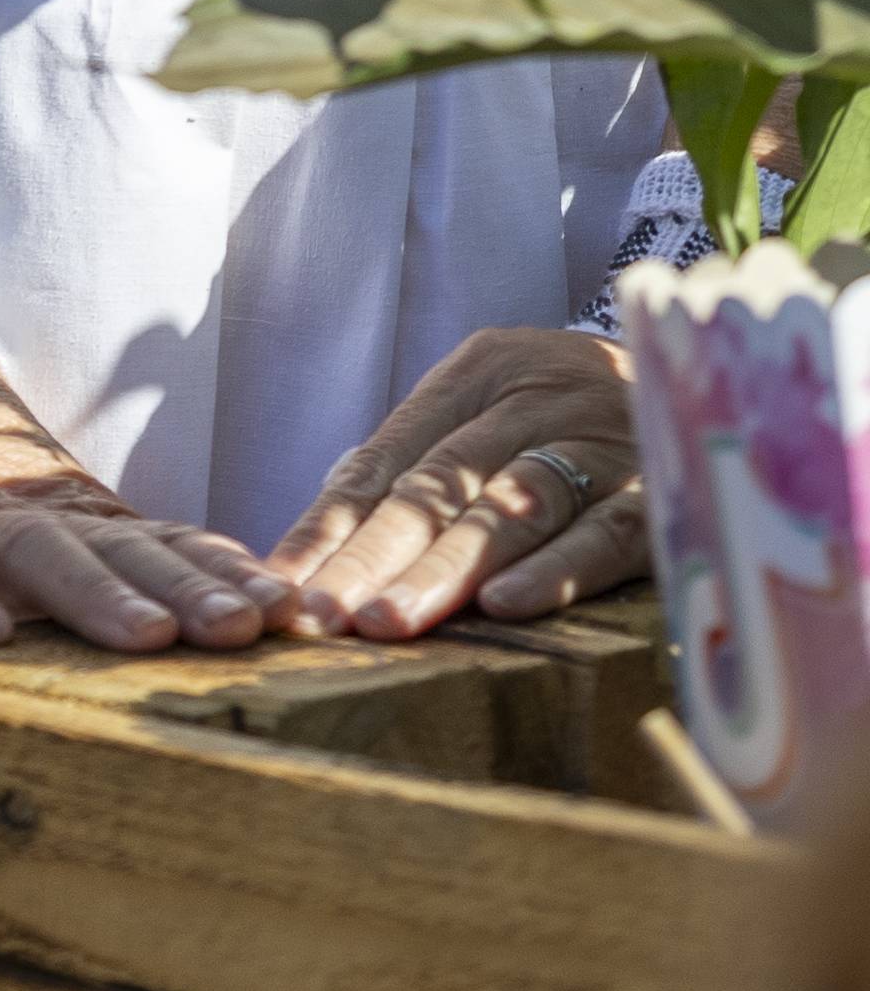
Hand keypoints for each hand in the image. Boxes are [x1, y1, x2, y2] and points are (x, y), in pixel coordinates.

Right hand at [0, 349, 274, 652]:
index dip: (234, 579)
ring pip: (39, 554)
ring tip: (149, 636)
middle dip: (193, 589)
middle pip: (126, 549)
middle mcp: (39, 520)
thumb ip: (133, 572)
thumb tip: (245, 633)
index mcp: (87, 527)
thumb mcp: (57, 541)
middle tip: (253, 627)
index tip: (301, 617)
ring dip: (99, 594)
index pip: (174, 547)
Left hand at [256, 325, 645, 638]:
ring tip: (391, 623)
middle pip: (437, 487)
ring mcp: (602, 440)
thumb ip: (417, 463)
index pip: (385, 460)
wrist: (710, 366)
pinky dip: (556, 568)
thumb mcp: (492, 409)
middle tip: (322, 619)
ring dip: (447, 570)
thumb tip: (320, 536)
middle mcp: (536, 397)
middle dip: (371, 559)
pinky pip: (606, 530)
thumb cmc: (571, 412)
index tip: (280, 592)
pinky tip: (506, 607)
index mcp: (480, 372)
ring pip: (511, 508)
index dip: (329, 528)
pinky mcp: (662, 489)